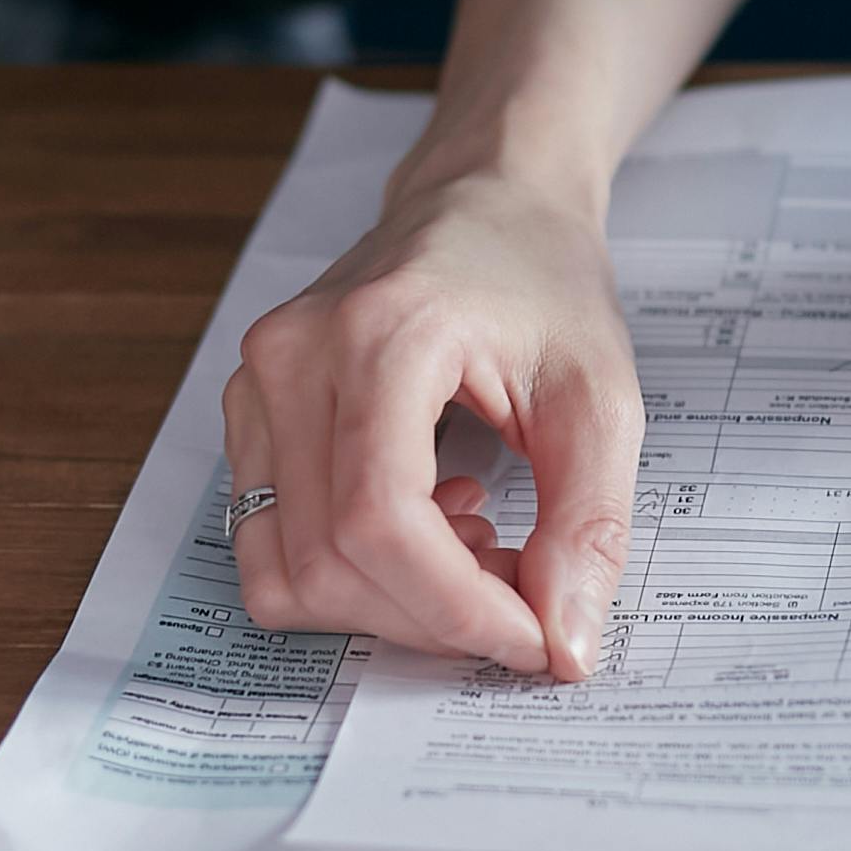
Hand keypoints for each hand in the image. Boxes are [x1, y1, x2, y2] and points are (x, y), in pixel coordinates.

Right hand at [226, 163, 640, 675]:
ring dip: (386, 603)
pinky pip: (270, 545)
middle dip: (432, 616)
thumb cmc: (542, 280)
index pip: (380, 523)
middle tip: (518, 593)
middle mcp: (293, 357)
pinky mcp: (248, 415)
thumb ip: (587, 526)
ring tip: (472, 546)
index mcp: (380, 334)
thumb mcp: (602, 398)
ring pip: (284, 571)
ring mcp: (255, 386)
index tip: (534, 638)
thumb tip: (563, 648)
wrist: (486, 202)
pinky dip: (348, 574)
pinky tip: (425, 523)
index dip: (457, 609)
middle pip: (328, 562)